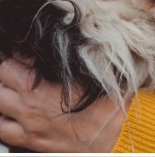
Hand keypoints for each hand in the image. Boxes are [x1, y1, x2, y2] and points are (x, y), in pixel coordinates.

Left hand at [0, 57, 128, 151]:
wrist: (110, 143)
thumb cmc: (106, 111)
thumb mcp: (98, 79)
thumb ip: (86, 61)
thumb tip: (81, 45)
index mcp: (39, 87)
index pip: (14, 61)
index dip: (24, 55)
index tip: (34, 57)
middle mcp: (28, 105)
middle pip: (2, 77)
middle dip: (13, 71)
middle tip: (27, 71)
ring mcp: (27, 124)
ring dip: (7, 95)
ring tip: (20, 92)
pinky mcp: (30, 140)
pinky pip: (3, 129)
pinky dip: (6, 120)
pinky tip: (17, 116)